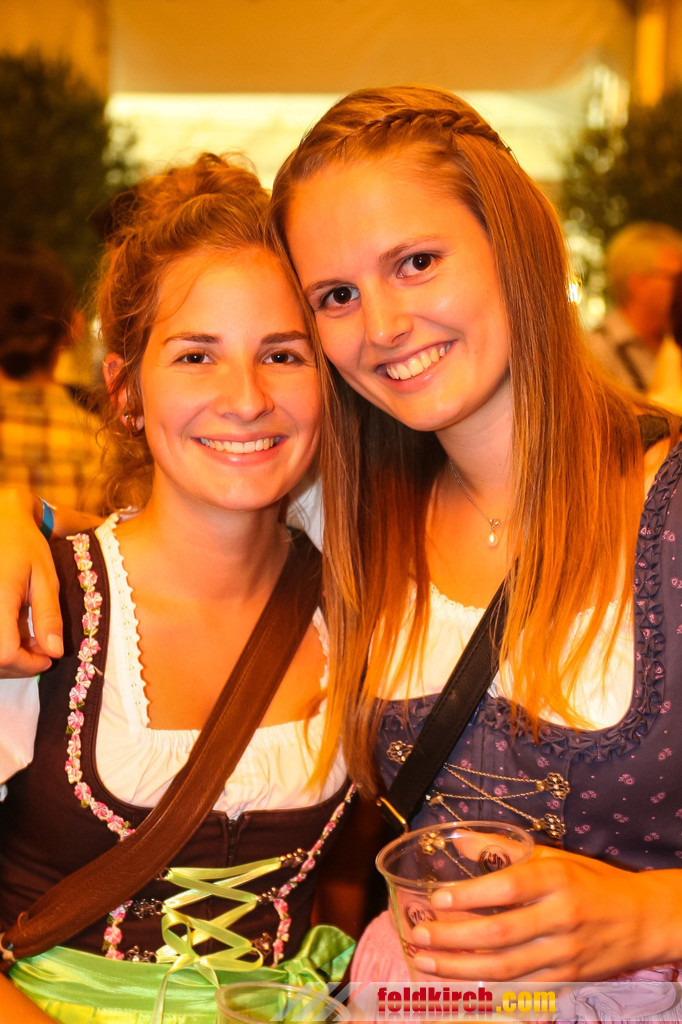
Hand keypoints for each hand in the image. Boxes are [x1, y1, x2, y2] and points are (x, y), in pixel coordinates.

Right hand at [0, 489, 61, 676]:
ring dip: (7, 657)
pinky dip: (0, 644)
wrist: (1, 523)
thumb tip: (54, 651)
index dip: (27, 665)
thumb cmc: (24, 545)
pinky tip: (16, 633)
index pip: (5, 654)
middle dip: (18, 665)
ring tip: (31, 641)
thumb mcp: (45, 578)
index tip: (49, 660)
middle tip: (43, 653)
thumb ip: (48, 616)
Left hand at [410, 845, 681, 981]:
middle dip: (452, 937)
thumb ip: (504, 848)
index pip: (507, 887)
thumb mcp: (552, 856)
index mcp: (556, 879)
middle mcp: (561, 917)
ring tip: (426, 962)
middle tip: (419, 935)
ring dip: (460, 968)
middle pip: (499, 933)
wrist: (642, 920)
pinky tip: (459, 983)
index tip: (436, 898)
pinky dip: (487, 988)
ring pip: (505, 967)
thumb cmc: (590, 881)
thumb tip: (459, 840)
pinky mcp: (567, 980)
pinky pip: (520, 987)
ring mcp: (565, 954)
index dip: (469, 895)